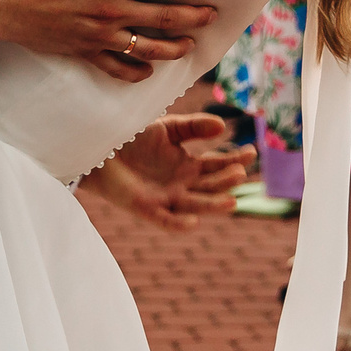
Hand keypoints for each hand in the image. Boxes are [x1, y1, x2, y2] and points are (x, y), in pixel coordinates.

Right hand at [0, 0, 219, 84]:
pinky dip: (136, 72)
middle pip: (166, 16)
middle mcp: (111, 8)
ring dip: (175, 47)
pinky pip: (118, 68)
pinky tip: (147, 72)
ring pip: (149, 47)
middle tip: (213, 14)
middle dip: (195, 15)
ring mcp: (100, 34)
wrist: (1, 2)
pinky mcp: (85, 51)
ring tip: (190, 45)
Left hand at [77, 114, 253, 230]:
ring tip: (230, 201)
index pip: (218, 165)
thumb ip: (193, 126)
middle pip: (211, 186)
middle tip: (240, 172)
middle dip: (227, 180)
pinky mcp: (147, 209)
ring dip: (213, 205)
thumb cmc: (134, 138)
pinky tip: (193, 222)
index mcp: (189, 166)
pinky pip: (166, 220)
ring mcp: (166, 198)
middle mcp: (182, 185)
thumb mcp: (168, 128)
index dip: (235, 160)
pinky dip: (179, 224)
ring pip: (195, 205)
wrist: (99, 147)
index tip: (252, 151)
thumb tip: (222, 126)